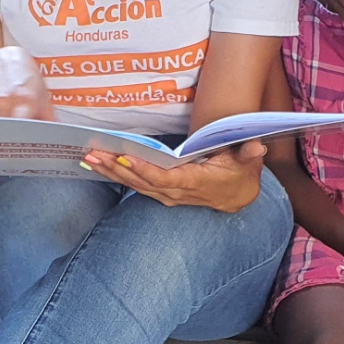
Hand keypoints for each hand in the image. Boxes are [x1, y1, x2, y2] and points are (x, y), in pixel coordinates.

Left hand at [82, 140, 266, 211]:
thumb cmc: (239, 173)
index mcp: (194, 182)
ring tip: (88, 158)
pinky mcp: (159, 193)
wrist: (237, 196)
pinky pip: (133, 185)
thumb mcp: (248, 162)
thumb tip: (255, 146)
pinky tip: (97, 165)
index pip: (164, 178)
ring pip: (133, 185)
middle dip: (116, 168)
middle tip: (94, 153)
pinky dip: (114, 176)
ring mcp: (165, 195)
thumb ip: (249, 154)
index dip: (143, 170)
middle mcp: (176, 192)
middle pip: (141, 182)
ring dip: (109, 172)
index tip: (124, 158)